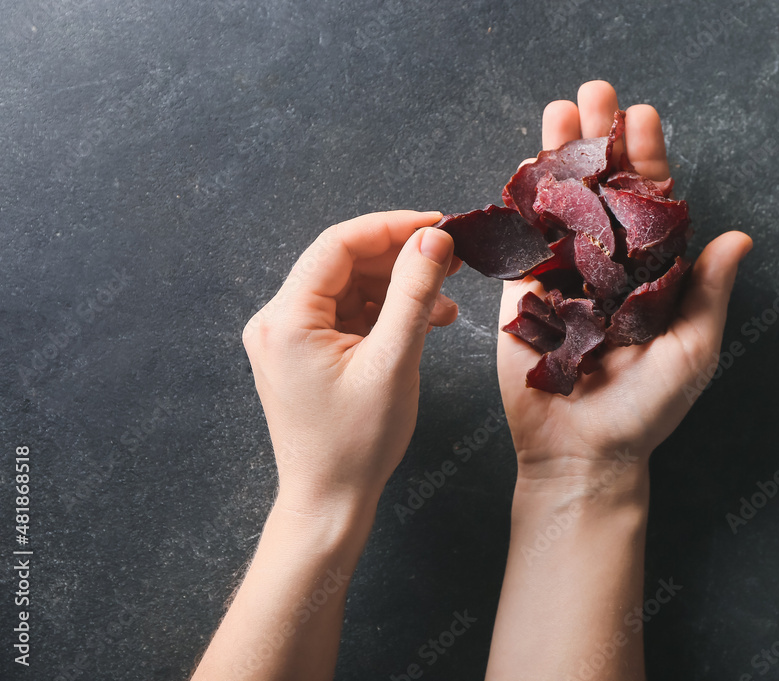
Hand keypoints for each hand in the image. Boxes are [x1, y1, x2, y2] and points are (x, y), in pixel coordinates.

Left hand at [242, 211, 460, 512]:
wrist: (330, 502)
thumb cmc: (355, 444)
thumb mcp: (393, 362)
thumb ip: (414, 294)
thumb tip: (435, 239)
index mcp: (286, 319)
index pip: (339, 244)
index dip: (392, 227)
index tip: (439, 225)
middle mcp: (278, 321)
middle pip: (344, 263)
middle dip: (399, 259)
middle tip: (450, 260)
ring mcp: (289, 338)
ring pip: (351, 288)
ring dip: (398, 289)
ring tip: (445, 304)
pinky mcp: (306, 353)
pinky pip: (349, 315)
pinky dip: (386, 314)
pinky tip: (424, 323)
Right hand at [497, 81, 752, 475]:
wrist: (581, 453)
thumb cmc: (645, 412)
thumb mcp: (692, 350)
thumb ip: (706, 291)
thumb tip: (738, 237)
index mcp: (650, 274)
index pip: (650, 202)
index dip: (646, 158)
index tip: (643, 117)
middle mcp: (607, 266)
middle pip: (603, 189)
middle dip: (598, 139)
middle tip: (595, 93)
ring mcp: (564, 276)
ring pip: (562, 202)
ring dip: (559, 155)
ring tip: (559, 109)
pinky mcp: (525, 293)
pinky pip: (524, 241)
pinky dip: (523, 200)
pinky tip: (523, 163)